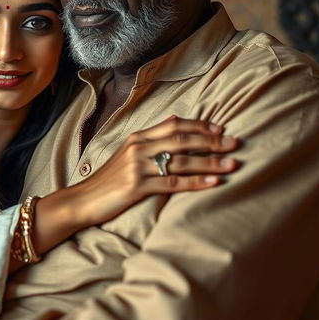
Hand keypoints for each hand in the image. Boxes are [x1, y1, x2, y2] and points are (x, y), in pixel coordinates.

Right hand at [72, 116, 239, 225]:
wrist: (83, 199)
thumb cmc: (109, 180)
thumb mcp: (127, 153)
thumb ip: (151, 139)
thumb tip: (175, 119)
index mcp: (138, 137)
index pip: (174, 124)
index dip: (200, 126)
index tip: (221, 129)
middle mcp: (139, 147)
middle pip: (182, 139)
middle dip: (212, 141)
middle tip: (235, 144)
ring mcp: (138, 166)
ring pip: (181, 161)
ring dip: (210, 162)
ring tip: (232, 164)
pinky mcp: (137, 186)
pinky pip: (173, 183)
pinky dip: (196, 183)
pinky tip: (213, 183)